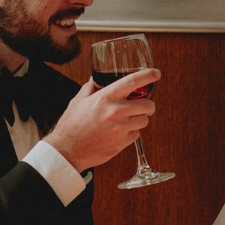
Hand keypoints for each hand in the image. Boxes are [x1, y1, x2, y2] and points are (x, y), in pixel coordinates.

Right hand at [44, 69, 160, 170]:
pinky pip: (136, 134)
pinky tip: (120, 131)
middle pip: (147, 104)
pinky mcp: (122, 142)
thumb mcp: (78, 100)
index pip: (133, 82)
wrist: (68, 150)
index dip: (148, 75)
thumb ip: (91, 87)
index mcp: (106, 97)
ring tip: (127, 120)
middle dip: (148, 104)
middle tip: (143, 105)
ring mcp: (121, 128)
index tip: (156, 73)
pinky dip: (132, 132)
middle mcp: (116, 111)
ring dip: (139, 119)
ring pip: (144, 120)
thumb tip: (97, 79)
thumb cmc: (71, 125)